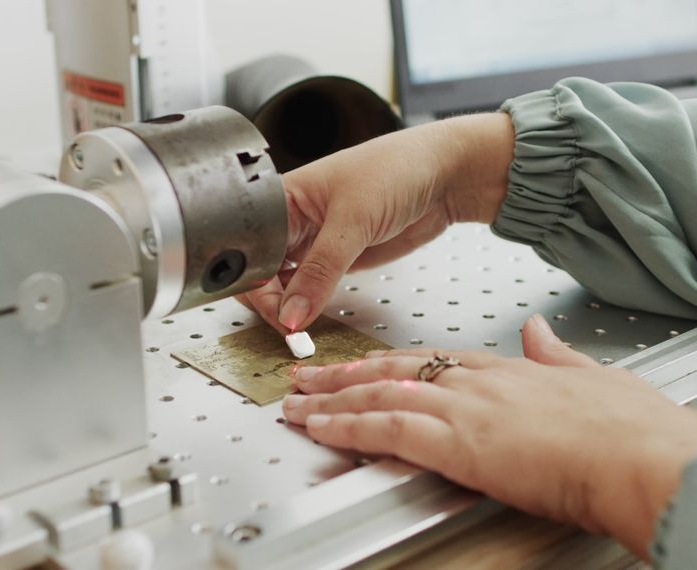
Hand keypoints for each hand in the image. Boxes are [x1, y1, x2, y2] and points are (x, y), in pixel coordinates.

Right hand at [237, 113, 515, 333]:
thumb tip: (292, 315)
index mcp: (282, 198)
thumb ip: (320, 272)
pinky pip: (312, 287)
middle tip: (289, 327)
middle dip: (269, 301)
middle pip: (261, 270)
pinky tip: (312, 317)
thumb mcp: (353, 220)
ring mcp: (314, 241)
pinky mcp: (337, 259)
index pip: (251, 249)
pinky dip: (309, 306)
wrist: (445, 176)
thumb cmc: (397, 169)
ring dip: (289, 307)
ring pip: (284, 283)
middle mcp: (292, 220)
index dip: (255, 283)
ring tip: (299, 328)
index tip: (276, 313)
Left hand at [281, 314, 696, 558]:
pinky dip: (347, 427)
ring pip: (380, 394)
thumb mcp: (594, 378)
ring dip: (332, 400)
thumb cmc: (631, 431)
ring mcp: (466, 408)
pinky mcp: (459, 442)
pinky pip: (386, 428)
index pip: (435, 358)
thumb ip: (557, 354)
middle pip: (396, 368)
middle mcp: (479, 382)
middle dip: (346, 373)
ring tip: (296, 403)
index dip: (392, 361)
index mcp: (509, 369)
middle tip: (308, 375)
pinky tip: (320, 428)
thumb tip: (538, 332)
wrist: (643, 456)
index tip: (364, 362)